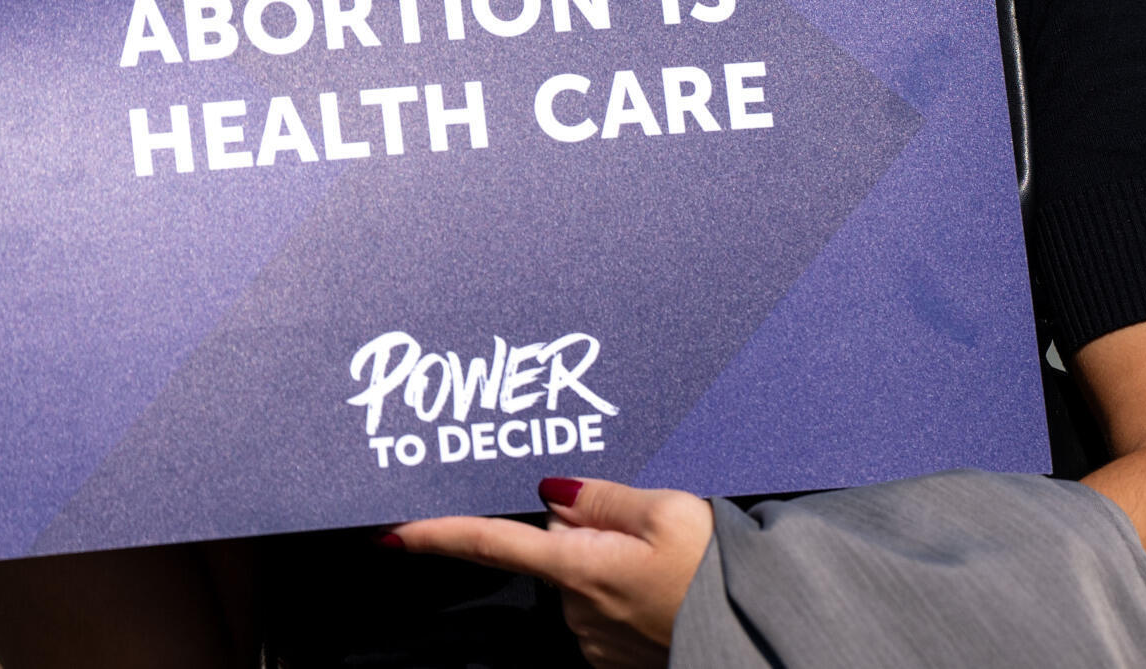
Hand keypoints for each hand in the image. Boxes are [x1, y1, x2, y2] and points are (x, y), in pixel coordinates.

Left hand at [390, 477, 712, 668]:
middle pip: (555, 549)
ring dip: (609, 562)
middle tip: (644, 520)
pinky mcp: (615, 658)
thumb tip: (552, 494)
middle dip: (583, 530)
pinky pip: (604, 608)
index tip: (392, 533)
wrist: (753, 637)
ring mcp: (594, 638)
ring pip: (581, 578)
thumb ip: (603, 497)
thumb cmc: (717, 573)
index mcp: (577, 566)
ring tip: (669, 557)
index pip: (490, 543)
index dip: (438, 534)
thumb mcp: (668, 510)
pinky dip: (625, 591)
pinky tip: (667, 586)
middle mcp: (575, 609)